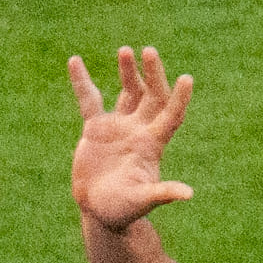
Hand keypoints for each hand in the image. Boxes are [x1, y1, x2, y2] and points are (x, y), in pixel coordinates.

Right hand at [69, 46, 194, 231]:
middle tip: (150, 51)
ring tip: (126, 51)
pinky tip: (74, 61)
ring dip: (128, 71)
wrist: (98, 212)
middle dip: (152, 74)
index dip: (179, 99)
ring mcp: (118, 127)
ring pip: (128, 92)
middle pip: (151, 96)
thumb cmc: (124, 210)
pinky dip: (82, 82)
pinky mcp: (95, 129)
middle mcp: (138, 131)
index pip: (171, 116)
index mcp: (152, 145)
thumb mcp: (142, 202)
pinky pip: (89, 100)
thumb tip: (188, 194)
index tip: (187, 78)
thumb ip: (161, 194)